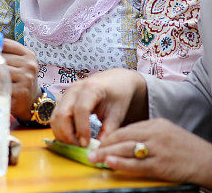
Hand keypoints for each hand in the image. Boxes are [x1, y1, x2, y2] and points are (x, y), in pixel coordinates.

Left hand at [2, 39, 39, 119]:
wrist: (32, 100)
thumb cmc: (21, 78)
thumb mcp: (20, 63)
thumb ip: (8, 53)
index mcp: (29, 55)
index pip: (6, 44)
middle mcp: (29, 65)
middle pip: (1, 58)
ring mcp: (26, 79)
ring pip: (0, 71)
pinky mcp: (21, 92)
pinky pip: (1, 84)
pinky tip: (0, 88)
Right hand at [51, 68, 147, 146]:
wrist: (113, 81)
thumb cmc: (117, 96)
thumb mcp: (117, 113)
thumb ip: (109, 130)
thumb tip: (99, 149)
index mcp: (90, 89)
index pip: (81, 110)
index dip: (82, 129)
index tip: (87, 144)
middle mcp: (73, 90)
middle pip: (62, 114)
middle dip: (68, 134)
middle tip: (79, 148)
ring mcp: (65, 94)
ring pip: (55, 117)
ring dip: (62, 134)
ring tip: (75, 145)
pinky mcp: (62, 101)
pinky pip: (55, 117)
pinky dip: (60, 130)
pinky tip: (72, 138)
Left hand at [87, 118, 211, 186]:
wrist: (208, 161)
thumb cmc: (186, 149)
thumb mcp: (166, 133)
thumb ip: (147, 134)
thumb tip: (124, 140)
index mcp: (155, 124)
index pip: (125, 129)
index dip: (109, 137)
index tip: (98, 143)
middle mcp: (155, 134)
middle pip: (122, 138)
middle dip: (103, 146)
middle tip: (89, 152)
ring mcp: (158, 149)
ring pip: (126, 150)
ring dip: (107, 155)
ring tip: (93, 158)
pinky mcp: (161, 164)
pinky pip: (137, 164)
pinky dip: (122, 164)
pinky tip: (110, 163)